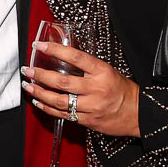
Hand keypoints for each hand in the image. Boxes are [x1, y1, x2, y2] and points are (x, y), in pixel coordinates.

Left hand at [22, 40, 140, 137]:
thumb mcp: (108, 71)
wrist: (139, 114)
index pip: (75, 57)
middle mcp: (96, 88)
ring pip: (59, 100)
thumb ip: (87, 66)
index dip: (55, 50)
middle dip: (41, 75)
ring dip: (40, 93)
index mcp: (102, 72)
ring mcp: (92, 106)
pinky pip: (64, 114)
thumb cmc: (122, 90)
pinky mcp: (88, 120)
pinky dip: (48, 108)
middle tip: (28, 70)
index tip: (40, 46)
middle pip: (62, 82)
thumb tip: (62, 57)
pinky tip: (39, 102)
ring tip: (29, 86)